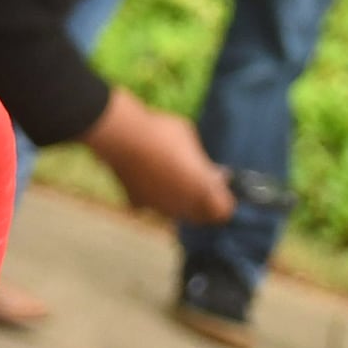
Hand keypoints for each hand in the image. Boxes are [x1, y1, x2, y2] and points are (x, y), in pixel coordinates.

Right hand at [83, 90, 234, 224]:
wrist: (122, 137)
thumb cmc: (162, 132)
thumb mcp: (190, 138)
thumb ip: (202, 161)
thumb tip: (213, 172)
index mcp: (201, 190)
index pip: (224, 210)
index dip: (224, 197)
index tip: (219, 181)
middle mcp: (182, 206)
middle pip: (201, 215)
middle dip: (203, 201)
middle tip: (197, 178)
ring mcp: (159, 208)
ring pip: (176, 212)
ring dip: (179, 200)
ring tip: (171, 176)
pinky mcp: (138, 203)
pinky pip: (152, 205)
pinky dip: (152, 197)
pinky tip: (148, 179)